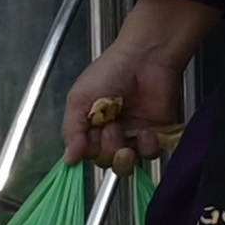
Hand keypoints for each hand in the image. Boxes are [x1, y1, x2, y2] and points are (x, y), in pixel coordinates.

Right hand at [61, 0, 220, 172]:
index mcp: (90, 126)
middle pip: (105, 161)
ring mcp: (133, 135)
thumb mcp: (79, 99)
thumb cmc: (110, 71)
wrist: (145, 59)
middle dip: (107, 150)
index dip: (88, 152)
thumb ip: (71, 130)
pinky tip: (146, 131)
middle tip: (111, 127)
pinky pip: (150, 155)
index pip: (85, 153)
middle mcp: (111, 134)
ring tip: (125, 132)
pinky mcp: (156, 135)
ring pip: (127, 164)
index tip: (89, 140)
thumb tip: (69, 159)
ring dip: (124, 154)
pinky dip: (147, 147)